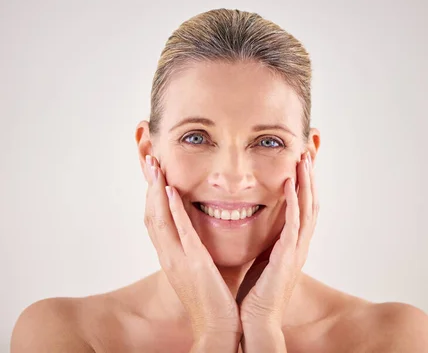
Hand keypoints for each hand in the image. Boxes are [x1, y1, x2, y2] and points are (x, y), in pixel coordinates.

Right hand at [142, 155, 241, 343]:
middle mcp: (169, 256)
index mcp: (172, 257)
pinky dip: (173, 210)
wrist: (218, 327)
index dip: (153, 195)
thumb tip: (213, 227)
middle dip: (150, 186)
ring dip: (156, 190)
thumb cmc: (217, 299)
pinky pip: (180, 232)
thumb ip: (204, 247)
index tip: (154, 173)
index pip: (157, 220)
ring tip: (154, 166)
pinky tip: (171, 191)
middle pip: (151, 214)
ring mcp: (177, 260)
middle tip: (148, 160)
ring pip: (160, 219)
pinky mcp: (192, 264)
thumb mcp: (205, 267)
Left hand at [236, 152, 318, 328]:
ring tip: (304, 159)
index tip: (300, 162)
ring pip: (307, 208)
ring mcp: (296, 250)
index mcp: (292, 245)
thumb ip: (266, 242)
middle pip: (311, 202)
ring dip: (306, 183)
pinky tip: (289, 183)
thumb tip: (260, 228)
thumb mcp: (262, 260)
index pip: (303, 207)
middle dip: (310, 177)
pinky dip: (293, 202)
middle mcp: (299, 245)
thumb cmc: (255, 294)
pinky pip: (293, 223)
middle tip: (308, 152)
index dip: (305, 184)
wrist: (255, 321)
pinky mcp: (287, 257)